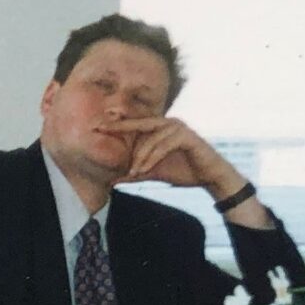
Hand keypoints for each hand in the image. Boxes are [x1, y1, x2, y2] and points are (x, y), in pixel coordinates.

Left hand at [108, 116, 240, 197]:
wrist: (209, 177)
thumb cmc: (182, 171)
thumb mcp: (152, 172)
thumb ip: (134, 173)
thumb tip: (111, 181)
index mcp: (159, 128)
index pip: (134, 124)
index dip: (116, 124)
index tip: (95, 126)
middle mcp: (168, 123)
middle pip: (139, 124)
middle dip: (120, 127)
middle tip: (100, 129)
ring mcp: (178, 128)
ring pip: (151, 139)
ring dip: (140, 157)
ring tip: (133, 172)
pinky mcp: (187, 137)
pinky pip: (164, 146)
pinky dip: (153, 158)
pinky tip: (145, 169)